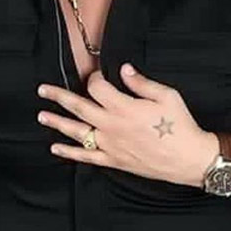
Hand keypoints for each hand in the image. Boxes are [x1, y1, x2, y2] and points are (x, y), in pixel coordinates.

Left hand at [37, 63, 219, 187]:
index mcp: (124, 107)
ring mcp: (111, 145)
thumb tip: (124, 69)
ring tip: (42, 116)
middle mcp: (113, 126)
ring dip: (58, 123)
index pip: (98, 88)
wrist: (189, 159)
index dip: (94, 78)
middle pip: (79, 107)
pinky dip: (70, 153)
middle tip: (42, 90)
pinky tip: (56, 148)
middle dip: (59, 97)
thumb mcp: (166, 96)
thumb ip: (141, 82)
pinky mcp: (114, 160)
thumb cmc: (180, 125)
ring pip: (78, 133)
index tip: (96, 75)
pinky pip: (87, 157)